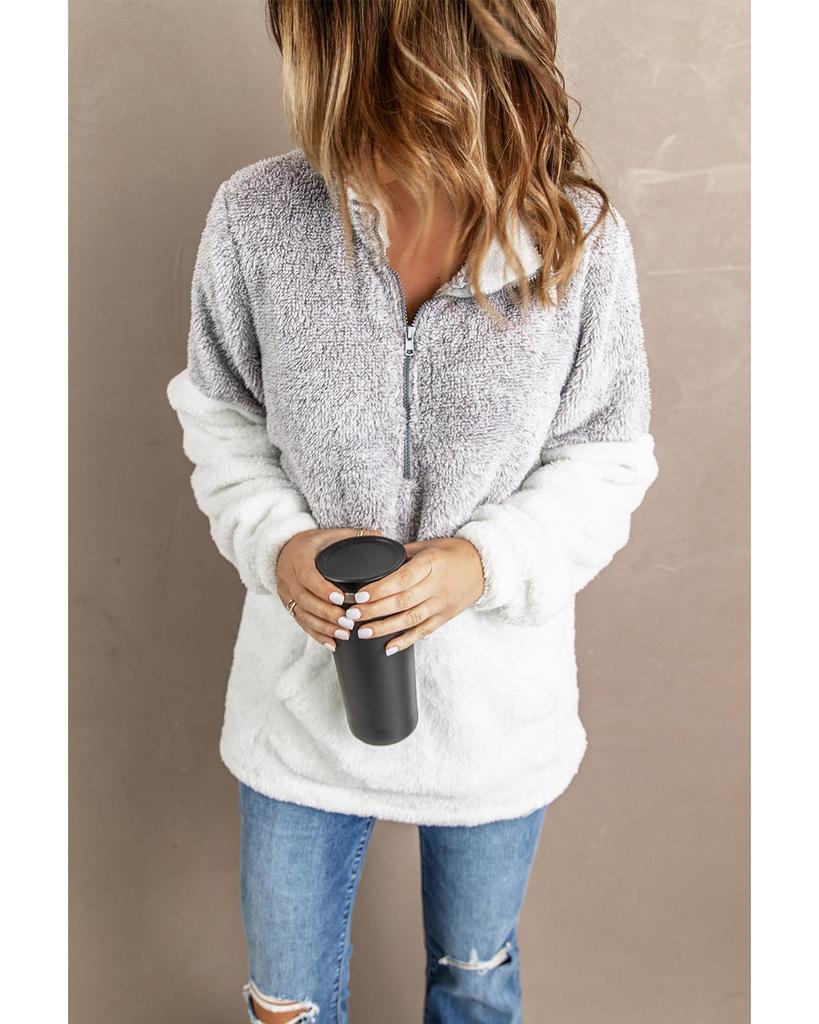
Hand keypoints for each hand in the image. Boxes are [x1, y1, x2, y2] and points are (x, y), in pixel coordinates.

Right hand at [276, 527, 383, 649]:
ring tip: (345, 634)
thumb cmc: (313, 542)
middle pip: (305, 600)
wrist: (284, 549)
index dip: (323, 589)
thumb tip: (380, 534)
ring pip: (302, 615)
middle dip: (327, 614)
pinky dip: (317, 634)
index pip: (308, 576)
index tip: (341, 599)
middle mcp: (288, 576)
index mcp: (299, 557)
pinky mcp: (288, 605)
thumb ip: (353, 535)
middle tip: (349, 623)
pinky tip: (332, 644)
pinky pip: (301, 623)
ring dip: (324, 627)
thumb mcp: (329, 535)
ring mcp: (286, 593)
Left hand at [349, 536, 484, 655]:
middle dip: (375, 610)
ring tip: (363, 633)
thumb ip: (402, 555)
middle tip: (352, 616)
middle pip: (402, 601)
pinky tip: (388, 647)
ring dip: (385, 628)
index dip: (379, 589)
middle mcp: (437, 586)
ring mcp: (442, 604)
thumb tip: (372, 563)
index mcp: (431, 564)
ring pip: (410, 619)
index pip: (401, 579)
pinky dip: (405, 641)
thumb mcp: (427, 546)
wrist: (483, 567)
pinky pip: (423, 631)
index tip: (359, 596)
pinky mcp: (445, 617)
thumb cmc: (451, 552)